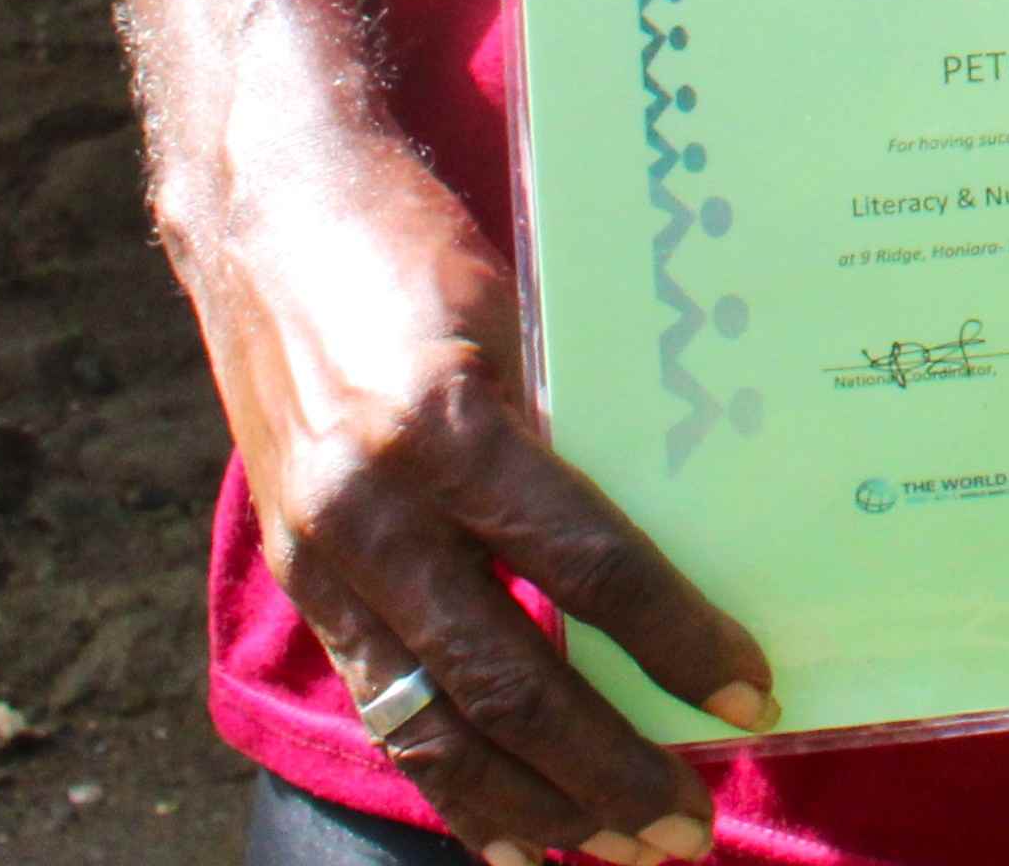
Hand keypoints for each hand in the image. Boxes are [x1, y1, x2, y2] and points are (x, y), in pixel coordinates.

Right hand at [172, 118, 773, 864]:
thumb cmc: (415, 243)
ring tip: (616, 853)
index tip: (746, 693)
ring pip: (434, 721)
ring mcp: (327, 551)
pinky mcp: (301, 575)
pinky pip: (383, 703)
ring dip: (531, 804)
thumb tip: (694, 517)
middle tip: (690, 826)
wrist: (262, 207)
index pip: (583, 562)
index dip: (671, 640)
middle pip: (505, 675)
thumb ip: (579, 420)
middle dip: (604, 768)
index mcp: (448, 421)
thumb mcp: (519, 307)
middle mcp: (376, 504)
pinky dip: (450, 779)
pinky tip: (510, 835)